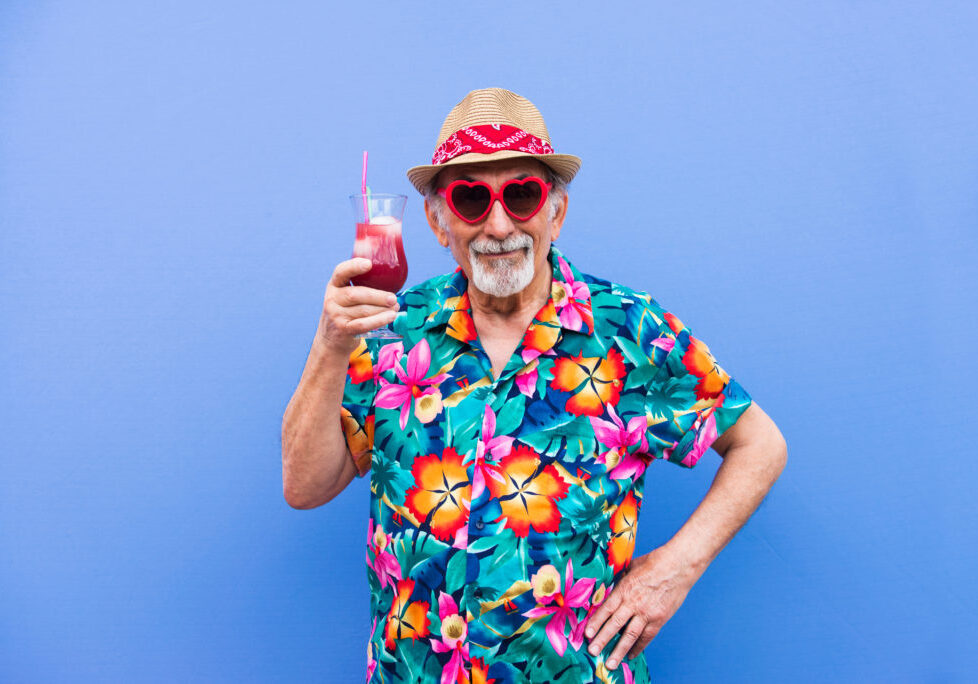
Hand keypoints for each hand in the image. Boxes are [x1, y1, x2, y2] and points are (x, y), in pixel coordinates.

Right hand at [317, 258, 397, 353]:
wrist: (332, 339)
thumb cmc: (346, 312)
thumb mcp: (346, 296)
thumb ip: (361, 286)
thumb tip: (393, 276)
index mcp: (334, 285)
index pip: (341, 272)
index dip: (354, 266)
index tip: (369, 264)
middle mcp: (332, 299)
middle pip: (355, 294)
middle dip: (377, 296)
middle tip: (393, 298)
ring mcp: (336, 315)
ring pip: (363, 310)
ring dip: (382, 309)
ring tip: (396, 307)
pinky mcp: (343, 329)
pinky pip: (364, 324)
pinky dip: (379, 320)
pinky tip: (391, 317)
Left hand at [585, 546, 698, 669]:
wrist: (678, 565)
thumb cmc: (654, 562)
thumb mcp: (631, 567)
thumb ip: (621, 579)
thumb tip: (612, 584)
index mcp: (624, 589)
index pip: (606, 609)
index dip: (596, 622)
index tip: (586, 633)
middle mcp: (633, 603)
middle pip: (615, 624)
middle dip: (602, 639)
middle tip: (592, 651)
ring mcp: (647, 612)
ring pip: (630, 635)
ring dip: (619, 650)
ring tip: (610, 663)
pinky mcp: (659, 619)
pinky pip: (647, 636)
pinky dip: (638, 647)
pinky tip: (630, 655)